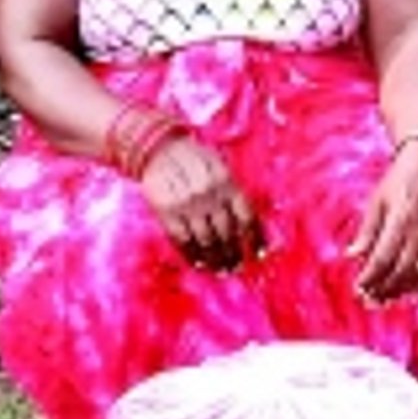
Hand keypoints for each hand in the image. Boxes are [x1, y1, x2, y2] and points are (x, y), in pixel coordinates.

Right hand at [139, 133, 265, 271]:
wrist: (160, 150)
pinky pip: (183, 240)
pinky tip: (199, 263)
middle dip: (233, 253)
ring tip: (220, 269)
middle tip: (236, 266)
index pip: (246, 217)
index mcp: (227, 182)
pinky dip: (192, 255)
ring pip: (206, 240)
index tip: (257, 255)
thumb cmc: (194, 160)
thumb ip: (233, 193)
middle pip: (227, 233)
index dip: (254, 239)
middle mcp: (210, 195)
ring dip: (215, 259)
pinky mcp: (167, 212)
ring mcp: (188, 205)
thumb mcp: (220, 168)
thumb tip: (247, 227)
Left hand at [347, 140, 417, 301]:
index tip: (358, 288)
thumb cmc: (402, 176)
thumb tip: (352, 255)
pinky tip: (411, 290)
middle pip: (400, 271)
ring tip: (386, 300)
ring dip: (402, 290)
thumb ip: (367, 230)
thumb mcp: (377, 200)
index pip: (382, 258)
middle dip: (384, 289)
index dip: (370, 277)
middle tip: (370, 301)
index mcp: (400, 221)